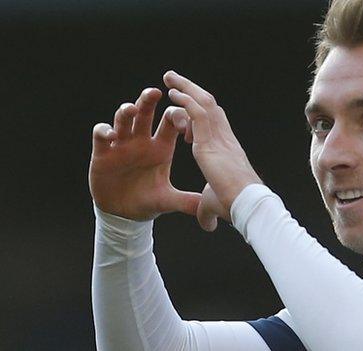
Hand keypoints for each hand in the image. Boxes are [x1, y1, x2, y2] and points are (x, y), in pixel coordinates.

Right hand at [88, 88, 201, 220]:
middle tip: (155, 92)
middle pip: (145, 113)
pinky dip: (104, 131)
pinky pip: (101, 135)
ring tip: (131, 109)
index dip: (177, 117)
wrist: (123, 214)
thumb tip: (206, 204)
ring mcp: (122, 145)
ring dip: (126, 111)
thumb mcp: (167, 201)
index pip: (170, 122)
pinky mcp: (103, 153)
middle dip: (148, 100)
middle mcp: (142, 141)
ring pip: (123, 119)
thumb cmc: (147, 201)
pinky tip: (111, 135)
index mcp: (161, 147)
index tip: (183, 124)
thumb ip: (185, 201)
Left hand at [163, 71, 261, 221]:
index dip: (199, 113)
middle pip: (210, 106)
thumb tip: (208, 225)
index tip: (184, 112)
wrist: (246, 205)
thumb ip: (207, 211)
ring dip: (186, 88)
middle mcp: (224, 138)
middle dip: (192, 91)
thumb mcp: (214, 205)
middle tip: (176, 80)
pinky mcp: (211, 140)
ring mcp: (219, 136)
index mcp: (226, 149)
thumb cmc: (235, 206)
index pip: (214, 123)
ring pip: (204, 103)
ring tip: (169, 77)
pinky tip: (172, 93)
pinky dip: (185, 100)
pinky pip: (197, 112)